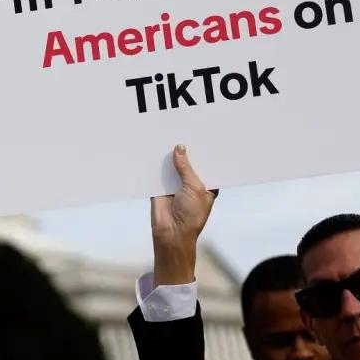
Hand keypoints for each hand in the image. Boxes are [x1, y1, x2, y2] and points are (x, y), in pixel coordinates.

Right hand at [149, 145, 217, 285]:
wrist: (171, 232)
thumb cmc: (191, 213)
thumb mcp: (194, 188)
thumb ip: (186, 168)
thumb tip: (179, 147)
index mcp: (206, 186)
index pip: (206, 166)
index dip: (205, 153)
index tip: (204, 134)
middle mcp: (191, 184)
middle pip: (188, 164)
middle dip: (186, 151)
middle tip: (184, 128)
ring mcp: (174, 185)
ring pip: (172, 167)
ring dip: (170, 156)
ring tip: (168, 133)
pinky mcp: (158, 187)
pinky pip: (157, 173)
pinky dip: (155, 163)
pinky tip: (153, 147)